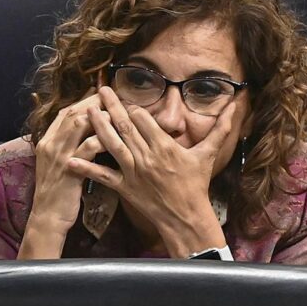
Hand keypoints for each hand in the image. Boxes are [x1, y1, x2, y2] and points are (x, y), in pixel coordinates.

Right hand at [19, 91, 105, 257]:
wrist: (48, 216)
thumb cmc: (57, 192)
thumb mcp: (56, 164)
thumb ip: (66, 146)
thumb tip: (86, 132)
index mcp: (47, 141)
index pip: (65, 112)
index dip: (84, 101)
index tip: (102, 96)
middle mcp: (50, 144)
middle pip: (72, 112)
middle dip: (95, 103)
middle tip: (115, 98)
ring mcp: (58, 156)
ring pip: (78, 124)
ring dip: (100, 116)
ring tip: (119, 113)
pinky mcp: (69, 169)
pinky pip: (87, 147)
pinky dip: (102, 139)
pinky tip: (116, 138)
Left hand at [69, 87, 237, 257]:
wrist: (185, 216)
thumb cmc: (196, 184)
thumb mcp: (208, 154)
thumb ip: (221, 128)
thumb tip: (236, 104)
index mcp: (165, 147)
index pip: (144, 120)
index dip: (133, 107)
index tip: (123, 95)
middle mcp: (147, 157)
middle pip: (126, 127)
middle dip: (112, 106)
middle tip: (100, 89)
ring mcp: (133, 172)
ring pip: (112, 145)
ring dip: (98, 127)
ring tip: (86, 111)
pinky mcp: (124, 187)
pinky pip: (102, 176)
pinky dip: (86, 168)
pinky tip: (70, 159)